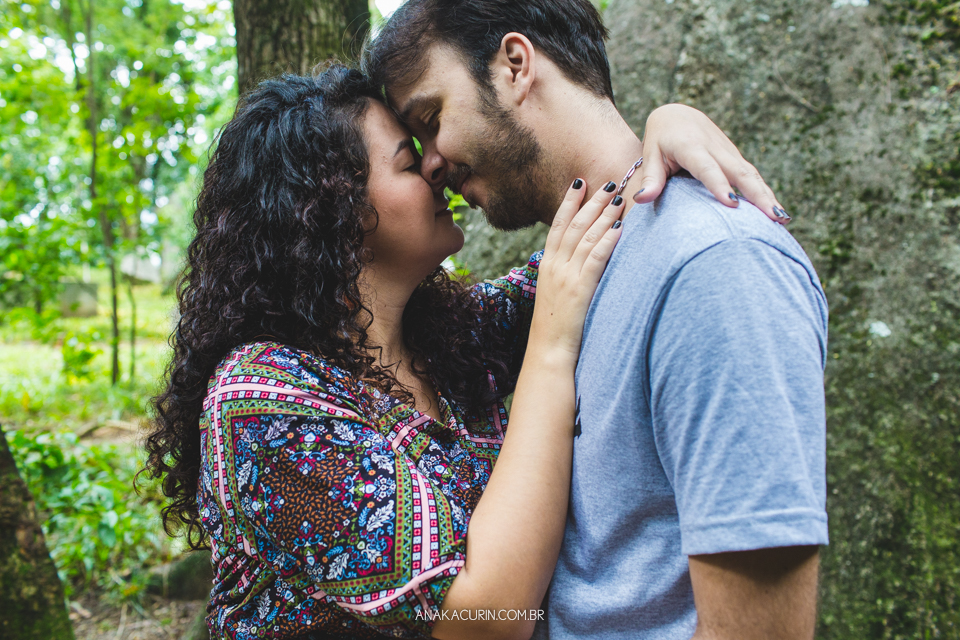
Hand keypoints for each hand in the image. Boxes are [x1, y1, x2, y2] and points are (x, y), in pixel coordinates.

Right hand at [531, 180, 624, 359]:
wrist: (548, 351)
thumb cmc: (555, 327)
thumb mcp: (555, 294)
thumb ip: (566, 273)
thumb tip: (581, 259)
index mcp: (547, 265)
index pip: (558, 225)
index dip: (569, 202)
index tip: (580, 182)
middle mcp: (554, 266)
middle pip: (574, 225)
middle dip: (592, 201)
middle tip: (607, 182)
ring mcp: (566, 276)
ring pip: (586, 237)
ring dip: (603, 215)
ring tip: (618, 198)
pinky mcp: (580, 289)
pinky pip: (596, 258)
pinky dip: (608, 240)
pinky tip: (619, 228)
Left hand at [633, 104, 790, 223]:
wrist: (677, 114)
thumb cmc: (660, 138)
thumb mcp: (650, 155)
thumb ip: (651, 178)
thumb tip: (641, 200)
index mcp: (691, 146)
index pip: (707, 167)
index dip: (719, 184)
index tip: (731, 202)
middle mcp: (715, 147)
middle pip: (740, 172)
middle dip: (757, 195)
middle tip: (772, 218)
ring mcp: (729, 151)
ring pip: (751, 174)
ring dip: (767, 196)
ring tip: (781, 220)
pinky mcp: (735, 157)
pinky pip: (752, 176)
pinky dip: (764, 192)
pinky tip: (775, 213)